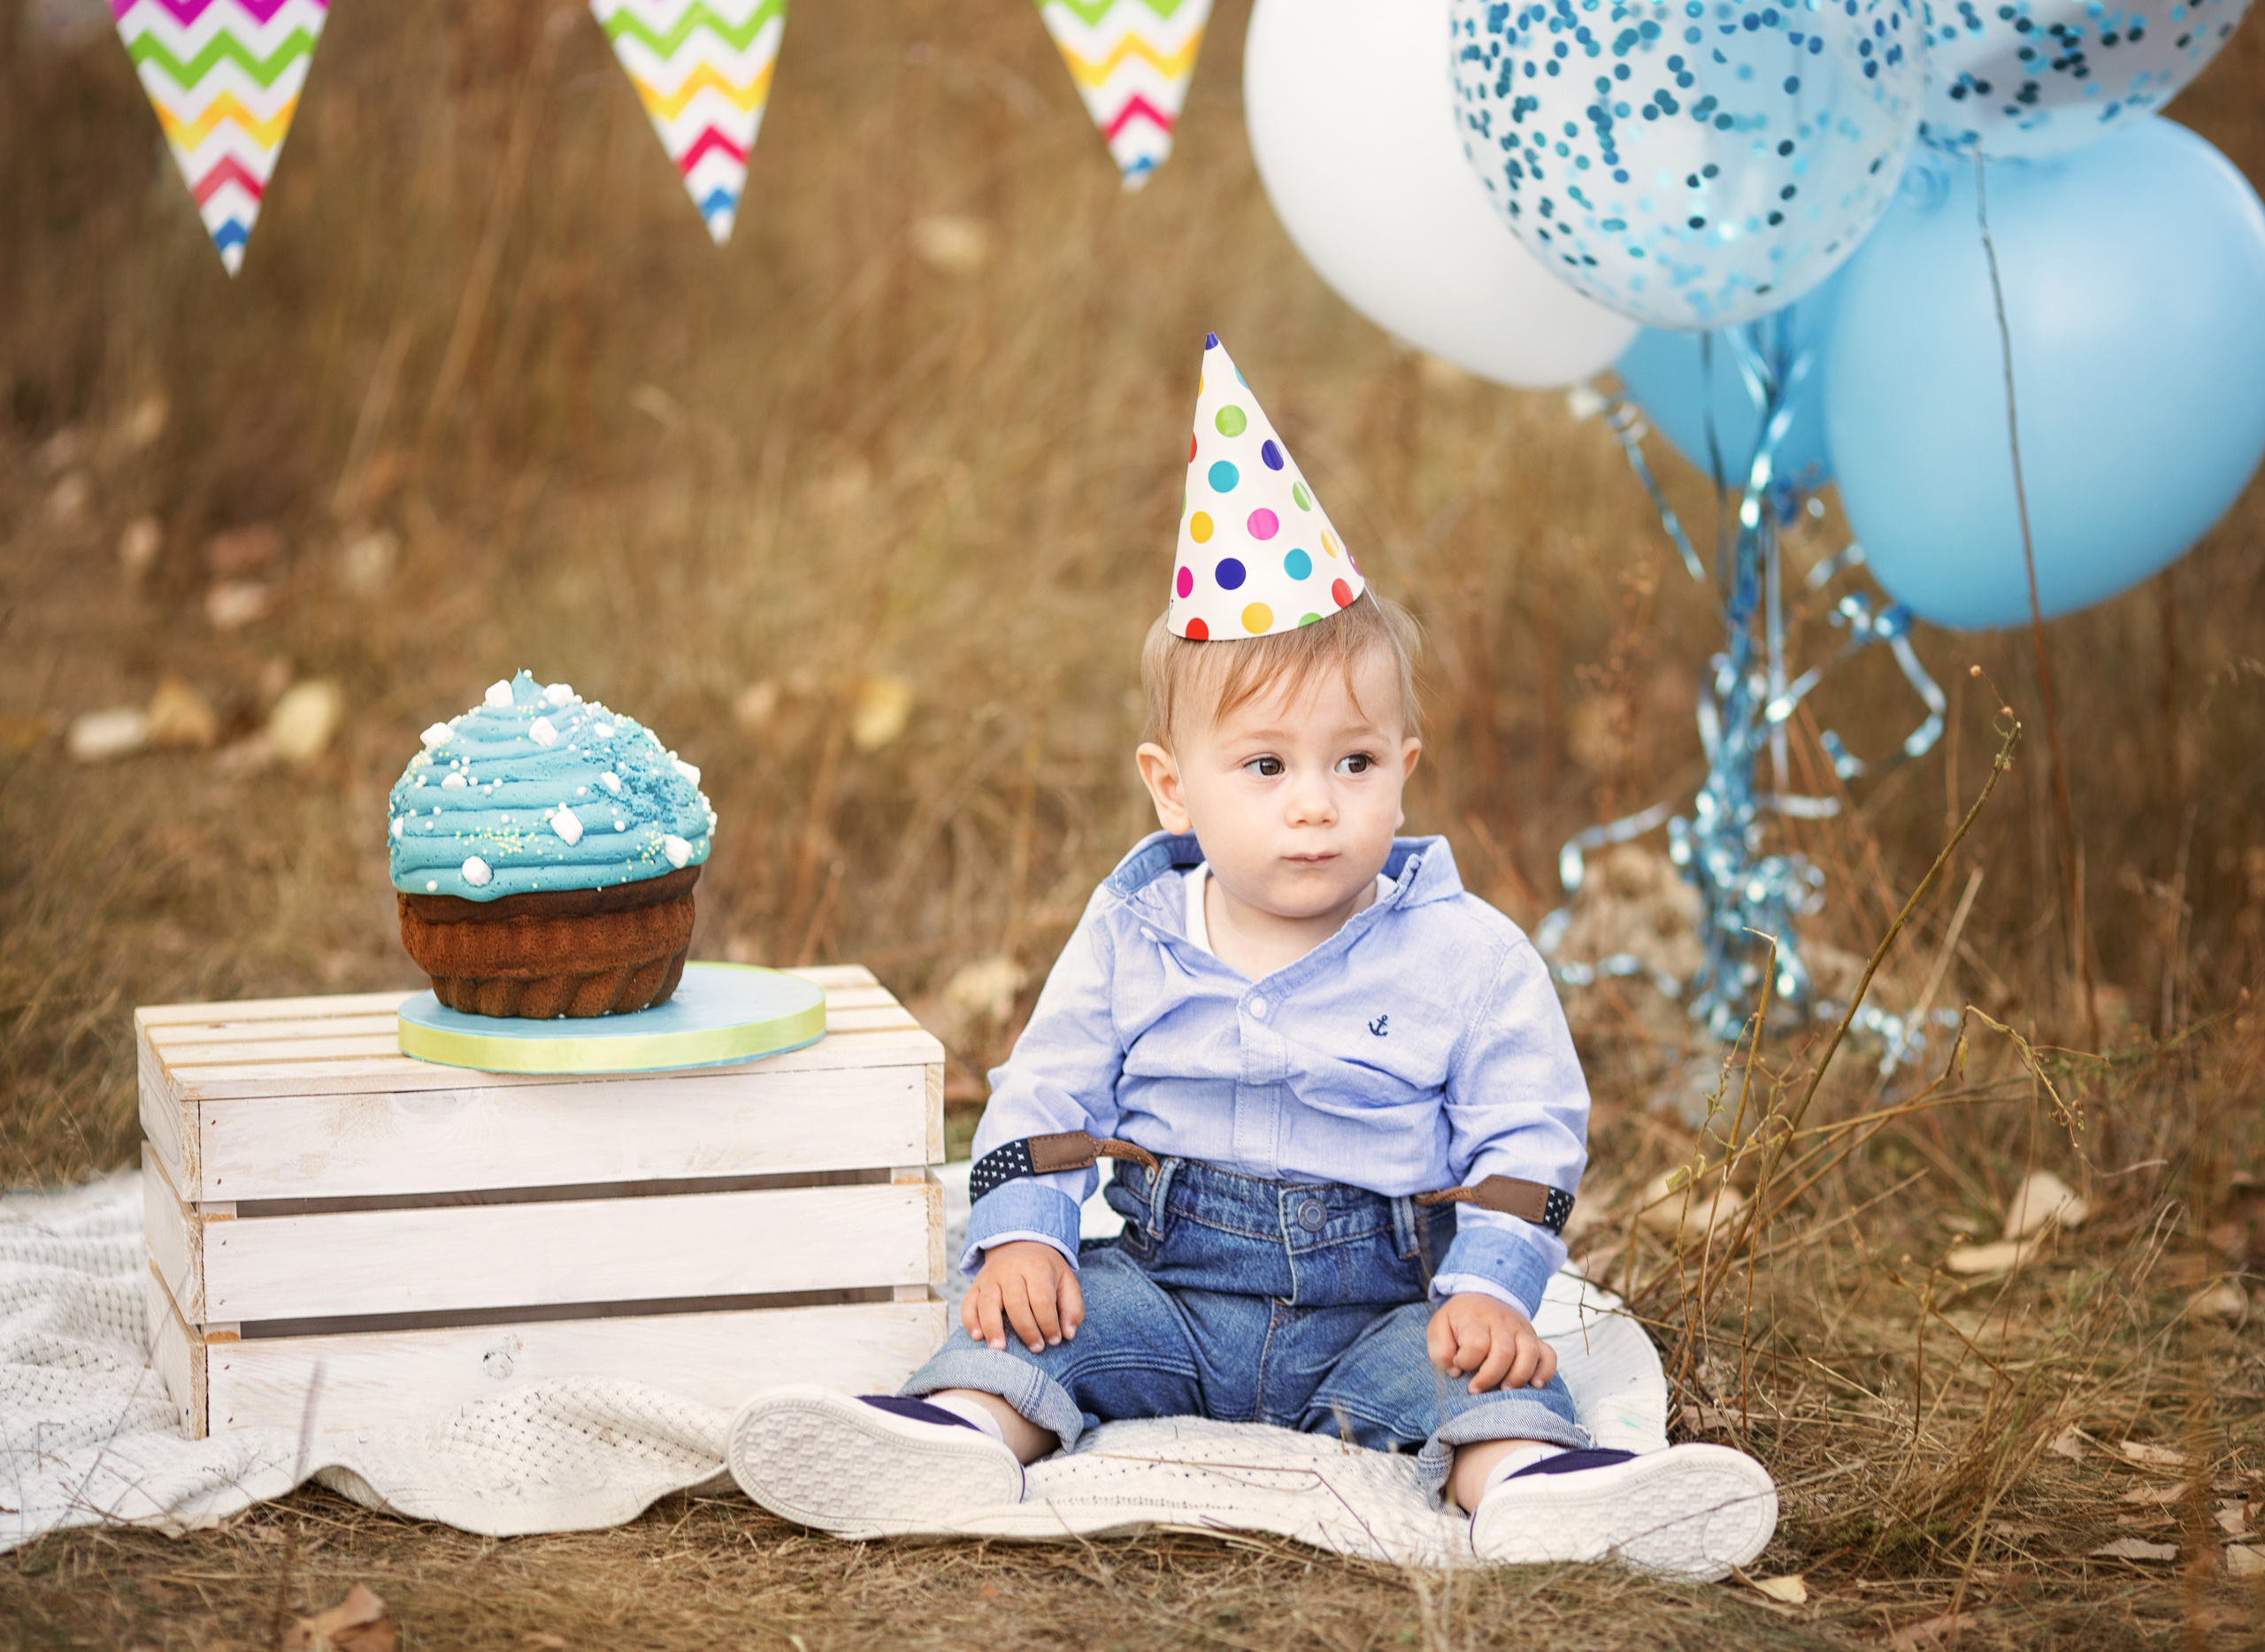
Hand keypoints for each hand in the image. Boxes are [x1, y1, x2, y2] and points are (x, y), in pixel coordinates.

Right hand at [962, 1239, 1085, 1353]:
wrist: (1021, 1245)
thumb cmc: (1046, 1271)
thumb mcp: (1067, 1281)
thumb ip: (1072, 1307)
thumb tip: (1068, 1334)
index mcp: (1036, 1267)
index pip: (1042, 1299)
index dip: (1049, 1324)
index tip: (1055, 1340)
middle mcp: (1011, 1270)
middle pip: (1015, 1303)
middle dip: (1026, 1330)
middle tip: (1036, 1349)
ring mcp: (990, 1277)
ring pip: (987, 1303)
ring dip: (992, 1328)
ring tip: (999, 1349)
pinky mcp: (976, 1285)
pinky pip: (968, 1303)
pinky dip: (970, 1321)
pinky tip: (977, 1337)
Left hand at [1426, 1293, 1556, 1394]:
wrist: (1481, 1296)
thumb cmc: (1458, 1320)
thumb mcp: (1439, 1327)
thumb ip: (1440, 1350)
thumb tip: (1456, 1372)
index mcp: (1475, 1318)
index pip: (1476, 1343)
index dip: (1466, 1361)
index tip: (1459, 1366)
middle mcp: (1502, 1323)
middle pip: (1504, 1352)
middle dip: (1490, 1377)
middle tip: (1476, 1390)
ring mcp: (1521, 1330)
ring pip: (1529, 1353)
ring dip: (1518, 1377)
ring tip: (1504, 1391)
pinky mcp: (1534, 1339)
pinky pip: (1549, 1355)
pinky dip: (1545, 1372)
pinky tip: (1535, 1385)